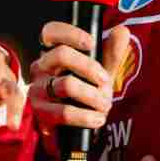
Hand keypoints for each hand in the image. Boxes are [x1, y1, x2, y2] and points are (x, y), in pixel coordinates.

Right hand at [29, 22, 129, 157]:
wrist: (73, 130)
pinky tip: (97, 119)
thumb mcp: (100, 73)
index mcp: (53, 53)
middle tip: (105, 81)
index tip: (91, 43)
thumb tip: (121, 31)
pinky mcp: (40, 113)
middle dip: (89, 67)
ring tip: (105, 105)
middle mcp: (41, 68)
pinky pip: (64, 112)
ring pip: (66, 84)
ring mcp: (37, 90)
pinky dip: (86, 116)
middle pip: (61, 54)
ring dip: (93, 96)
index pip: (51, 32)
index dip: (70, 33)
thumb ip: (111, 53)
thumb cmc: (86, 95)